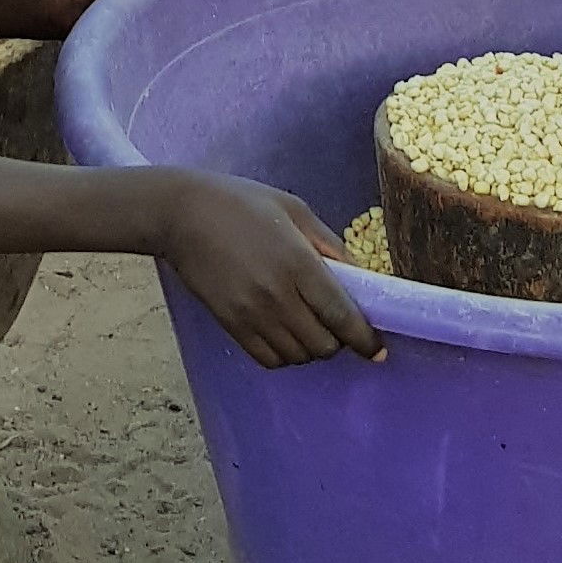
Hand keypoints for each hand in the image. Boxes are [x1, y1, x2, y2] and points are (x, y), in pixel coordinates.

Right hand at [159, 173, 383, 369]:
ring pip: (297, 357)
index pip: (341, 316)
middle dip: (340, 343)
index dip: (365, 339)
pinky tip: (287, 337)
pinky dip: (286, 356)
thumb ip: (329, 244)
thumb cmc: (242, 203)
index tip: (378, 350)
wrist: (183, 215)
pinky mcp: (230, 325)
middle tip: (340, 327)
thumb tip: (359, 276)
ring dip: (312, 350)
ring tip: (312, 328)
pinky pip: (268, 359)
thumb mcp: (294, 210)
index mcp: (298, 262)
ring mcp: (251, 314)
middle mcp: (277, 295)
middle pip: (323, 345)